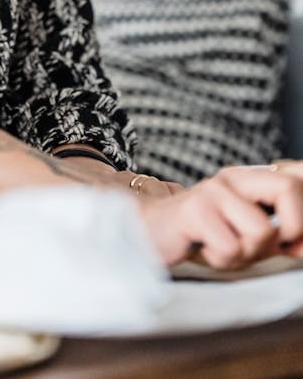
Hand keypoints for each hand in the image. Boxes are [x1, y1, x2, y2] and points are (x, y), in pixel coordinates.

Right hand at [137, 162, 302, 267]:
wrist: (149, 232)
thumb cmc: (202, 236)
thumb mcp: (245, 235)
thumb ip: (276, 236)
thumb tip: (301, 245)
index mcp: (247, 178)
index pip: (294, 180)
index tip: (293, 244)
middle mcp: (232, 178)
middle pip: (288, 189)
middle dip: (291, 229)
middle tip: (265, 247)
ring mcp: (213, 191)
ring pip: (262, 231)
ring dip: (246, 254)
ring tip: (222, 248)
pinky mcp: (195, 210)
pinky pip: (231, 247)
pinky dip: (221, 259)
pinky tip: (203, 248)